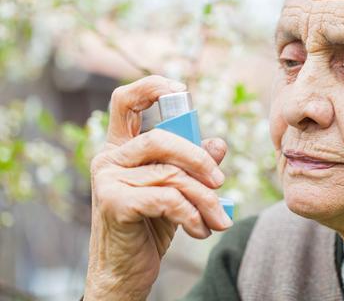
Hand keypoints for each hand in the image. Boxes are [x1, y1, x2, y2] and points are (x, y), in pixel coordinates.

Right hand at [83, 75, 231, 300]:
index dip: (151, 86)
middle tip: (220, 183)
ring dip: (205, 199)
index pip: (126, 101)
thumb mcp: (176, 190)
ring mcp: (107, 180)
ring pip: (172, 174)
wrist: (125, 272)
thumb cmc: (151, 225)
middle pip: (162, 138)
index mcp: (122, 148)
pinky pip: (167, 198)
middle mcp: (109, 158)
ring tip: (218, 219)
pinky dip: (192, 214)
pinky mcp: (113, 203)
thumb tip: (218, 143)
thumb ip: (193, 164)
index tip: (181, 89)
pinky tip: (200, 230)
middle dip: (200, 160)